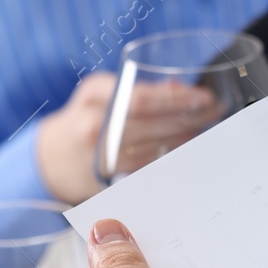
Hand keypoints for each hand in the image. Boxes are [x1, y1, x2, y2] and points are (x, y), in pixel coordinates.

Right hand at [35, 73, 219, 204]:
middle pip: (153, 122)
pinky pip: (152, 166)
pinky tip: (190, 148)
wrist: (52, 160)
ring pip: (157, 146)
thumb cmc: (84, 118)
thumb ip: (137, 88)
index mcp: (94, 96)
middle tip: (214, 112)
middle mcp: (95, 126)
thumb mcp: (101, 93)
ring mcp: (104, 156)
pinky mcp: (114, 179)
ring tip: (207, 127)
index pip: (142, 98)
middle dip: (189, 116)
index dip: (177, 99)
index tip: (204, 97)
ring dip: (187, 137)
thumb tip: (180, 88)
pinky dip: (174, 155)